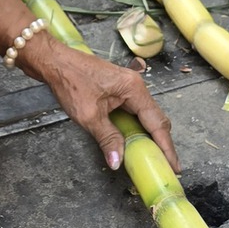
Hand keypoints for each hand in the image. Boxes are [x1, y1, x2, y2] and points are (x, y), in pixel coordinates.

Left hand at [26, 38, 180, 172]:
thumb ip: (107, 139)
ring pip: (144, 116)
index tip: (174, 166)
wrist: (54, 62)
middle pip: (155, 119)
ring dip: (148, 136)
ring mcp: (126, 87)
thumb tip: (118, 161)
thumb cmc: (70, 81)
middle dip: (161, 143)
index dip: (166, 147)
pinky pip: (133, 112)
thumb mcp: (89, 115)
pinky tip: (133, 141)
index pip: (157, 123)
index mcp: (134, 89)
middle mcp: (135, 86)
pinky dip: (135, 128)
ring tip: (152, 158)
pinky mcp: (117, 90)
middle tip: (165, 166)